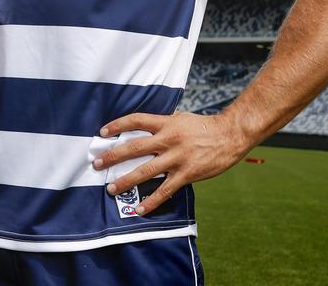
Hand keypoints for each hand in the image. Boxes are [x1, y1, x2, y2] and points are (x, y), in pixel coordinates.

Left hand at [93, 111, 250, 214]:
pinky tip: (139, 209)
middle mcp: (169, 139)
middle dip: (113, 156)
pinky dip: (151, 201)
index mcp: (166, 123)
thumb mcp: (181, 118)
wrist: (230, 135)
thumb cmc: (204, 126)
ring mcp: (177, 158)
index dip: (117, 125)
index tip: (102, 132)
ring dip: (126, 180)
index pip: (136, 120)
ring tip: (111, 189)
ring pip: (146, 170)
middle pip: (135, 147)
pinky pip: (165, 190)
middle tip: (97, 163)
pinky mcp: (187, 174)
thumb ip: (162, 124)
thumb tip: (142, 128)